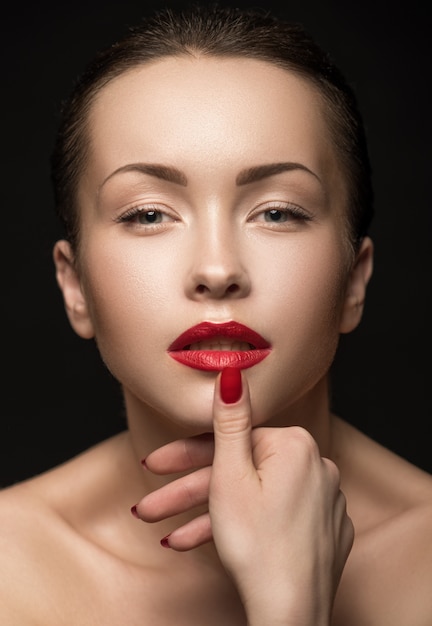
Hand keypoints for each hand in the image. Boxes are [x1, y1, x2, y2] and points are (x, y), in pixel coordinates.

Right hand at [135, 368, 353, 624]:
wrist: (290, 613)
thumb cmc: (257, 545)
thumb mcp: (231, 475)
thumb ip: (230, 420)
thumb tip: (232, 371)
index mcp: (295, 446)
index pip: (228, 442)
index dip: (183, 455)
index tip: (152, 466)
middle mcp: (316, 466)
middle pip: (238, 472)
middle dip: (187, 491)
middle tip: (148, 508)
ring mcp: (322, 500)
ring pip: (251, 498)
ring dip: (206, 515)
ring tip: (168, 536)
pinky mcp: (321, 529)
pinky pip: (272, 517)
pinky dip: (239, 528)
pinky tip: (206, 545)